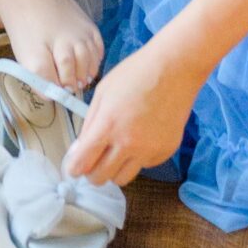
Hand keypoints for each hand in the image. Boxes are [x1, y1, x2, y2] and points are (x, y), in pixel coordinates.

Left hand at [63, 40, 200, 185]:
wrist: (174, 69)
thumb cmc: (136, 73)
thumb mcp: (103, 91)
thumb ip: (89, 122)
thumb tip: (79, 149)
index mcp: (108, 124)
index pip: (83, 162)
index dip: (74, 168)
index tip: (73, 168)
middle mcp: (128, 143)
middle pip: (101, 178)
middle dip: (92, 172)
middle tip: (93, 161)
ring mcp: (148, 150)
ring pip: (122, 179)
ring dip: (114, 169)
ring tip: (116, 151)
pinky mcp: (165, 152)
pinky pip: (144, 165)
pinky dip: (138, 158)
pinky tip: (141, 137)